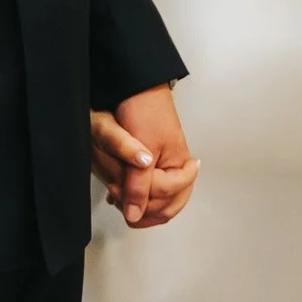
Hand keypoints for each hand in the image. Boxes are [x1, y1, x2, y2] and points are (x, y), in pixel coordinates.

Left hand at [100, 85, 197, 227]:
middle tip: (121, 197)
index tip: (122, 191)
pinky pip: (152, 188)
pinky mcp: (155, 162)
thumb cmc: (144, 110)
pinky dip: (137, 196)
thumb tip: (134, 216)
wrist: (136, 86)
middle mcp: (177, 167)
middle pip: (168, 205)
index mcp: (180, 164)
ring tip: (120, 196)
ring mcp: (167, 165)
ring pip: (160, 201)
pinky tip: (120, 193)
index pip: (167, 197)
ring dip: (139, 204)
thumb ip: (138, 185)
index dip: (144, 200)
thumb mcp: (140, 151)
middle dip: (144, 208)